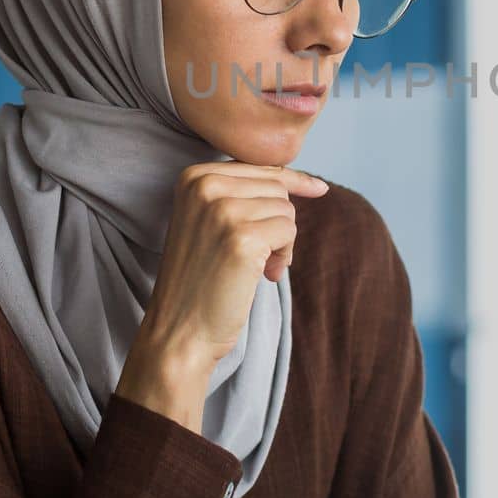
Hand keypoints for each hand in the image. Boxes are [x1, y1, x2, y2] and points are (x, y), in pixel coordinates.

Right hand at [115, 162, 328, 432]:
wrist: (179, 330)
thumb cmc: (202, 279)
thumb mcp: (211, 221)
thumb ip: (244, 194)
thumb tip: (308, 182)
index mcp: (193, 176)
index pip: (260, 167)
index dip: (291, 181)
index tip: (318, 188)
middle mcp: (204, 186)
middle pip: (276, 187)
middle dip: (278, 221)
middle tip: (261, 255)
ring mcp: (222, 211)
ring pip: (286, 209)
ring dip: (282, 241)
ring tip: (258, 268)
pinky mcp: (242, 238)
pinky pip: (288, 230)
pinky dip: (285, 255)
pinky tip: (265, 275)